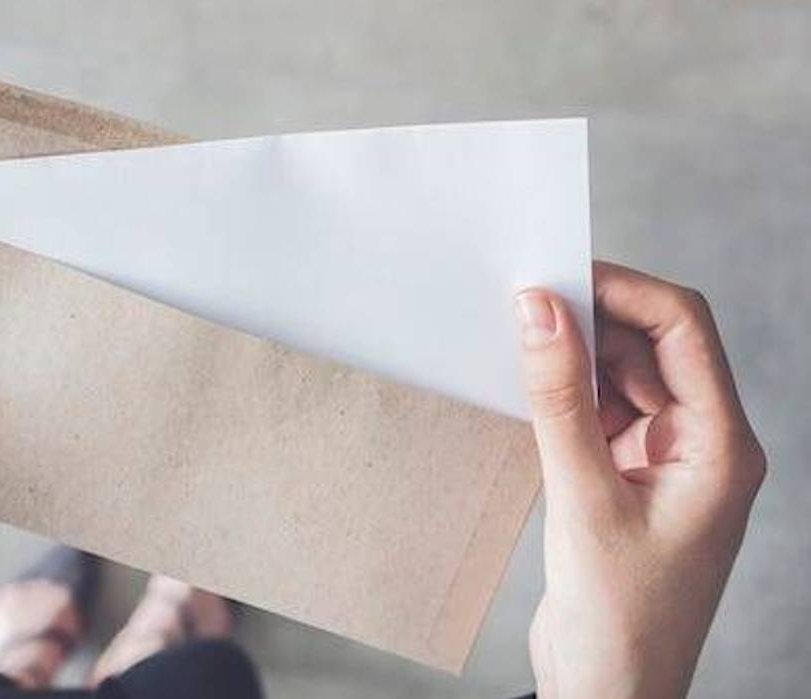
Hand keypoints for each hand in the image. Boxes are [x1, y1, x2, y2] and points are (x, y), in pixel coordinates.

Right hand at [514, 262, 764, 697]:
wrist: (609, 693)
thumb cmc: (619, 619)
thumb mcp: (583, 499)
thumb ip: (560, 401)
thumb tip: (540, 314)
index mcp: (721, 447)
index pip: (684, 330)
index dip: (623, 292)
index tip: (559, 276)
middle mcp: (704, 444)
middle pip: (655, 346)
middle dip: (594, 318)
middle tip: (525, 302)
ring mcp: (668, 461)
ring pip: (626, 376)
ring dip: (577, 355)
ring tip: (519, 340)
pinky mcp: (630, 478)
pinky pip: (602, 412)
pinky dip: (568, 393)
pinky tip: (529, 386)